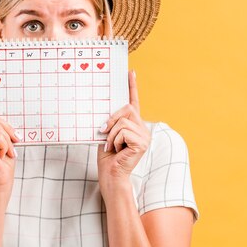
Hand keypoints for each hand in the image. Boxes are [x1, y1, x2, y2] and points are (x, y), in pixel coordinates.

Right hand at [0, 77, 19, 192]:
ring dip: (7, 140)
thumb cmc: (4, 166)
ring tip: (5, 153)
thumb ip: (3, 130)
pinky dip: (6, 145)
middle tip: (14, 143)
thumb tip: (7, 119)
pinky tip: (1, 156)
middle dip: (8, 129)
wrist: (1, 184)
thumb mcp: (6, 143)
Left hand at [97, 70, 150, 189]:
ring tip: (111, 147)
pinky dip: (114, 141)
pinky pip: (123, 132)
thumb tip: (105, 113)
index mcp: (133, 124)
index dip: (132, 87)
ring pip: (122, 121)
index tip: (130, 72)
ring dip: (110, 134)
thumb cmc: (107, 157)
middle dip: (111, 118)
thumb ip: (109, 122)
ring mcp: (144, 135)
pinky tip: (117, 151)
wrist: (110, 174)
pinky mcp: (142, 142)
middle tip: (102, 130)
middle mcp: (142, 128)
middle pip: (126, 108)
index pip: (133, 102)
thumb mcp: (105, 134)